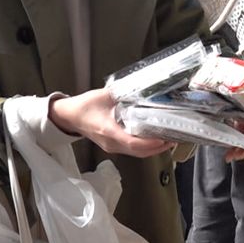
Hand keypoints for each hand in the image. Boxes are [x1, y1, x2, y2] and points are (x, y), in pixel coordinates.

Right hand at [49, 88, 175, 157]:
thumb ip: (123, 93)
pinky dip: (145, 147)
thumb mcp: (104, 95)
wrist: (69, 117)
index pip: (132, 143)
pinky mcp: (113, 146)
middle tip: (174, 138)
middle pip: (139, 152)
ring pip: (137, 154)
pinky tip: (154, 139)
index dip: (150, 143)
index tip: (164, 138)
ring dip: (154, 149)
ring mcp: (112, 147)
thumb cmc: (84, 106)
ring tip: (168, 139)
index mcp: (109, 130)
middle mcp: (112, 143)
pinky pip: (132, 151)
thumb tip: (142, 88)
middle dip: (158, 147)